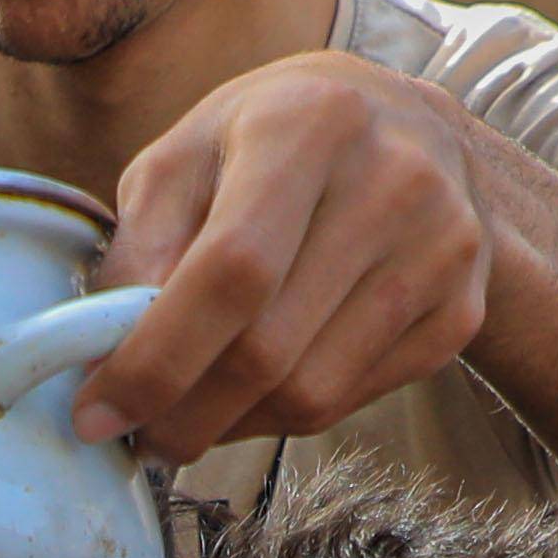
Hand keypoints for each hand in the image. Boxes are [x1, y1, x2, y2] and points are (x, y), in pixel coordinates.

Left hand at [76, 49, 497, 461]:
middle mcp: (394, 181)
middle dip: (183, 412)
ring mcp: (440, 251)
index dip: (157, 357)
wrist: (415, 133)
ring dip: (230, 425)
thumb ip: (141, 240)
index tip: (98, 413)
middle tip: (138, 433)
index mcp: (311, 124)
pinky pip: (351, 401)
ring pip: (310, 393)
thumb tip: (102, 348)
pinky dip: (285, 416)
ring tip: (189, 411)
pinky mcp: (459, 311)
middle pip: (269, 349)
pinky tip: (257, 389)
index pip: (232, 271)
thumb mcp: (192, 152)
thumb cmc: (277, 139)